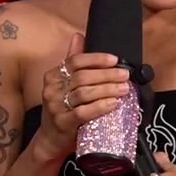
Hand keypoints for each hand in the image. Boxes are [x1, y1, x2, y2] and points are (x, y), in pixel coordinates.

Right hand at [33, 34, 127, 158]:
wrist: (50, 139)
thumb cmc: (62, 109)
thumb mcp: (65, 85)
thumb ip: (73, 62)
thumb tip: (79, 35)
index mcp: (53, 76)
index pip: (74, 61)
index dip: (96, 59)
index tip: (115, 59)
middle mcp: (51, 89)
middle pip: (82, 77)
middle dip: (107, 75)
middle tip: (125, 75)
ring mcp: (55, 106)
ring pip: (84, 93)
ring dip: (107, 89)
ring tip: (124, 89)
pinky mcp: (62, 123)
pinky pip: (83, 112)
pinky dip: (100, 106)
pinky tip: (113, 103)